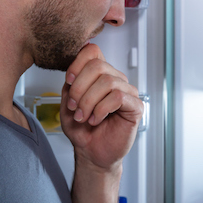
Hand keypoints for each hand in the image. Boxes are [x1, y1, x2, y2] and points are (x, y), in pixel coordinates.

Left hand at [59, 43, 142, 170]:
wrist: (90, 151)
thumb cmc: (81, 129)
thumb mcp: (67, 102)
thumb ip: (70, 83)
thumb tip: (76, 66)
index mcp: (99, 74)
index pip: (93, 51)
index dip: (78, 62)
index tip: (69, 80)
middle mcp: (115, 79)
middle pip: (97, 66)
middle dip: (79, 88)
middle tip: (73, 106)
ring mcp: (127, 91)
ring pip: (107, 82)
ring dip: (88, 102)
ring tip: (83, 116)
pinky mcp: (135, 106)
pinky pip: (117, 97)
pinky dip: (101, 110)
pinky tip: (96, 119)